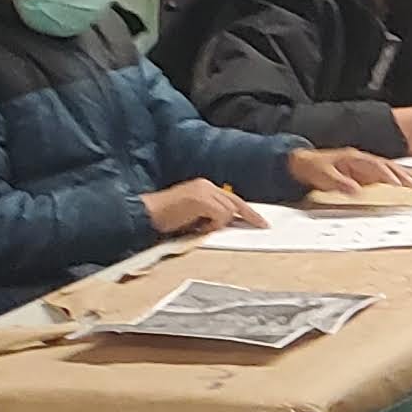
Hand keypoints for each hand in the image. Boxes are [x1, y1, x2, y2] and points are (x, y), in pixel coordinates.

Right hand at [141, 179, 257, 234]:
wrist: (147, 214)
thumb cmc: (167, 218)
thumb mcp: (194, 213)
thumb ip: (211, 213)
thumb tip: (230, 223)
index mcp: (204, 186)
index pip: (232, 199)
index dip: (248, 212)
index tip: (261, 222)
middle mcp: (206, 185)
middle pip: (236, 203)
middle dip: (250, 216)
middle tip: (264, 226)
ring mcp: (204, 191)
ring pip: (229, 212)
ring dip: (218, 225)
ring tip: (199, 226)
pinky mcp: (201, 199)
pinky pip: (220, 216)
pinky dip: (212, 226)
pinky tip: (197, 226)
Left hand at [288, 146, 411, 195]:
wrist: (303, 163)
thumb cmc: (313, 168)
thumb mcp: (323, 176)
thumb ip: (339, 183)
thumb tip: (356, 190)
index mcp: (354, 159)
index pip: (376, 167)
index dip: (389, 175)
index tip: (400, 185)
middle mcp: (362, 160)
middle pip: (388, 166)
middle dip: (405, 175)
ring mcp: (365, 166)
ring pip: (390, 169)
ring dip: (405, 176)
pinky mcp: (365, 173)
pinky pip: (385, 175)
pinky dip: (398, 179)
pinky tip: (407, 184)